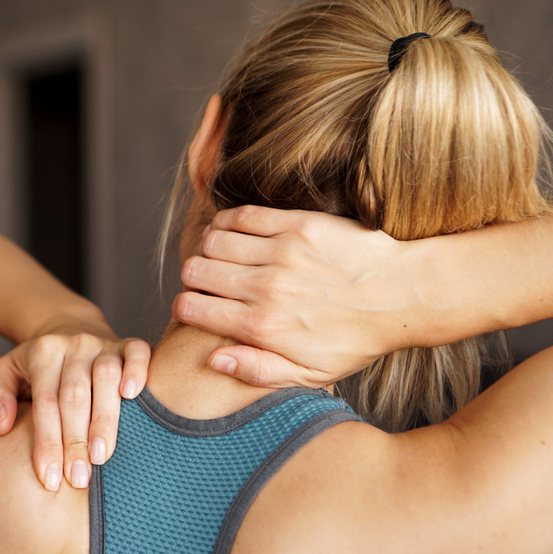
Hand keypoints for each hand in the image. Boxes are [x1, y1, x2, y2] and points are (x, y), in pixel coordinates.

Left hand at [0, 332, 149, 490]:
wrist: (69, 329)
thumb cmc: (36, 365)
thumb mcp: (6, 371)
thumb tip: (2, 426)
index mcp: (42, 352)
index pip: (45, 403)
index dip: (47, 442)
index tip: (50, 479)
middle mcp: (73, 345)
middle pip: (74, 395)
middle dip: (75, 441)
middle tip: (78, 478)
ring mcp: (102, 343)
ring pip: (106, 378)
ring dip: (105, 419)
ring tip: (101, 456)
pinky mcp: (127, 343)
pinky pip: (138, 353)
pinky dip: (138, 371)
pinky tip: (133, 396)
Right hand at [174, 206, 416, 387]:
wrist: (404, 296)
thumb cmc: (355, 340)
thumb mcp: (310, 375)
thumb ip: (257, 371)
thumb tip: (212, 360)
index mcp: (262, 328)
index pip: (191, 309)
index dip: (186, 307)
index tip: (196, 306)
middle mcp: (266, 290)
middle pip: (195, 271)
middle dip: (193, 278)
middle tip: (208, 281)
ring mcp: (282, 254)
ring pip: (212, 241)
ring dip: (209, 249)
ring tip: (221, 257)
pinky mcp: (298, 225)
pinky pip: (241, 216)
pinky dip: (227, 222)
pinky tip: (233, 232)